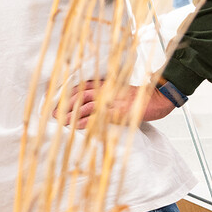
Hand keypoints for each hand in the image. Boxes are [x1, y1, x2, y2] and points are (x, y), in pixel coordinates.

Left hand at [54, 81, 175, 128]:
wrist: (159, 99)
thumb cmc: (140, 98)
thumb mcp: (120, 91)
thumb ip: (107, 94)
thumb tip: (93, 102)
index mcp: (106, 85)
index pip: (81, 86)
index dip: (66, 93)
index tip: (55, 101)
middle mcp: (106, 90)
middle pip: (79, 95)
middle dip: (64, 104)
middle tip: (52, 113)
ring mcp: (111, 100)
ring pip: (84, 105)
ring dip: (70, 114)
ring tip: (60, 121)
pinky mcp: (117, 111)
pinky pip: (97, 116)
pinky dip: (85, 121)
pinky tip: (76, 126)